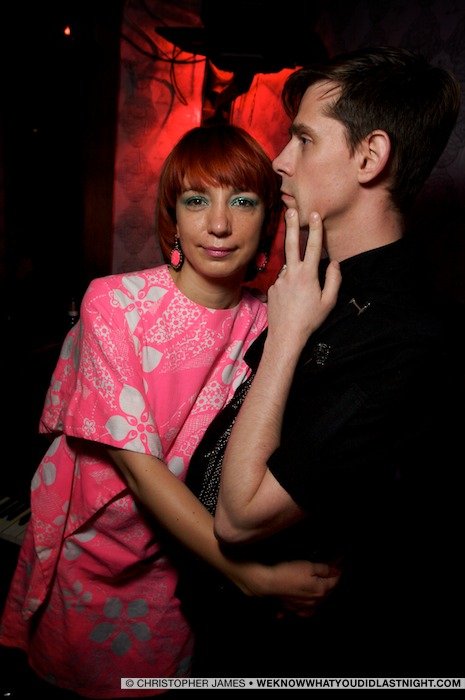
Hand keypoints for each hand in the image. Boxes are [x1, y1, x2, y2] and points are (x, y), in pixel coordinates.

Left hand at [266, 209, 340, 350]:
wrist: (286, 335)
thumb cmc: (310, 320)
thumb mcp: (329, 302)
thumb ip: (334, 280)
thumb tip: (334, 263)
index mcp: (307, 275)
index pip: (312, 246)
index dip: (314, 229)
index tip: (314, 214)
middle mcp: (291, 273)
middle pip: (291, 244)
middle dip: (291, 225)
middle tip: (290, 210)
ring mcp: (279, 280)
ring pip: (290, 268)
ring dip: (296, 272)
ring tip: (301, 296)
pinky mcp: (272, 288)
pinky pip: (284, 281)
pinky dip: (290, 286)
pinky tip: (293, 302)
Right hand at [267, 559, 340, 617]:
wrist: (268, 582)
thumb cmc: (287, 573)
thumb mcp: (308, 565)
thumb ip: (324, 569)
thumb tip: (335, 571)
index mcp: (320, 590)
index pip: (334, 581)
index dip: (337, 572)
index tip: (338, 566)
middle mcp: (314, 601)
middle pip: (327, 592)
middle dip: (329, 582)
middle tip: (329, 572)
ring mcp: (303, 606)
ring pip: (317, 601)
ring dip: (320, 594)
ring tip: (319, 585)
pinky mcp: (293, 607)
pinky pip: (303, 610)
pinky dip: (306, 608)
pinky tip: (306, 606)